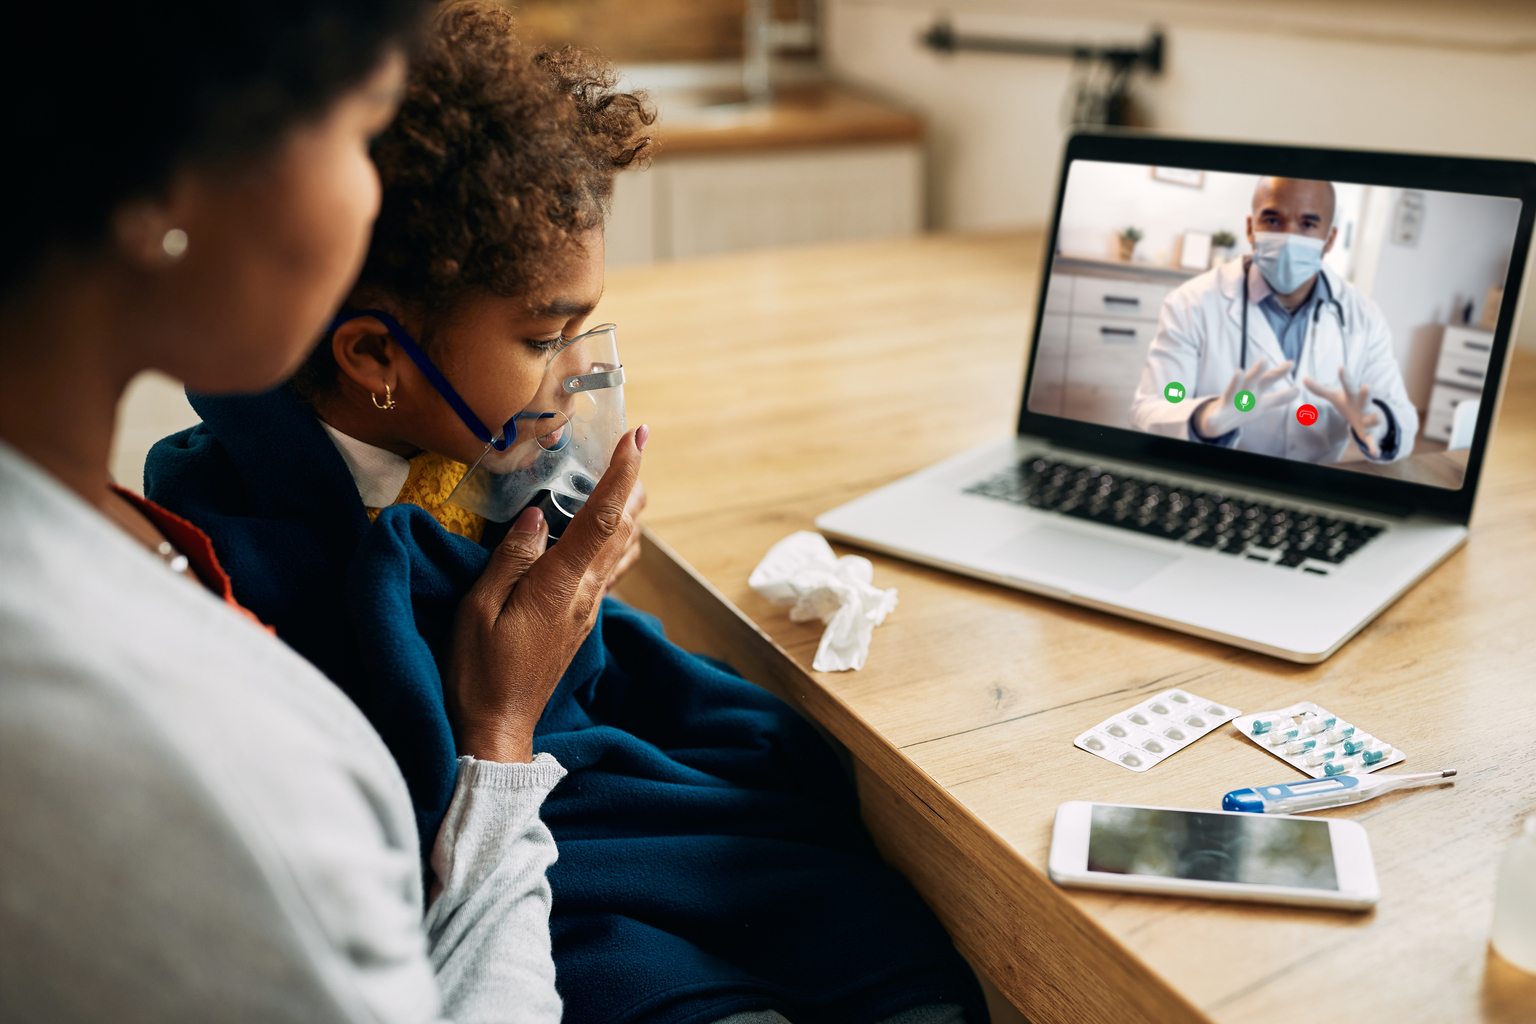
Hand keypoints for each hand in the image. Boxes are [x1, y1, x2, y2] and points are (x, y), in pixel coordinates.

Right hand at [445, 424, 647, 762]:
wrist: (496, 726)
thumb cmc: (478, 670)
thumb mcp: (480, 609)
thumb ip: (512, 558)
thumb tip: (538, 515)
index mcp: (560, 585)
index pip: (601, 518)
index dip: (621, 474)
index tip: (637, 437)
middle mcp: (584, 593)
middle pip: (623, 529)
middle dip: (634, 484)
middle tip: (638, 445)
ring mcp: (587, 608)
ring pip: (622, 549)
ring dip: (630, 511)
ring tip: (631, 478)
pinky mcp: (580, 619)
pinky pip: (609, 569)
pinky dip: (616, 538)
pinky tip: (610, 532)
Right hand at [1193, 359, 1298, 439]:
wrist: (1216, 420)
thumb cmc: (1242, 408)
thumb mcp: (1263, 404)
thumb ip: (1279, 397)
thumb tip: (1298, 390)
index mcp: (1255, 392)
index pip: (1268, 380)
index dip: (1279, 372)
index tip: (1292, 363)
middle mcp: (1242, 393)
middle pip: (1252, 381)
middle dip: (1258, 372)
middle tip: (1264, 360)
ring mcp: (1229, 402)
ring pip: (1232, 391)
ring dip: (1236, 382)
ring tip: (1239, 372)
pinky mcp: (1217, 414)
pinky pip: (1215, 417)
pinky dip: (1214, 417)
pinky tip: (1212, 418)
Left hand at [1305, 366, 1382, 457]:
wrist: (1371, 420)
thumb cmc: (1351, 405)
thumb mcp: (1336, 397)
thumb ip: (1321, 389)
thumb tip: (1304, 378)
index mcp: (1353, 397)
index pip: (1349, 385)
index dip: (1345, 377)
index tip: (1341, 367)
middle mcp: (1364, 406)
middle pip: (1365, 399)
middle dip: (1366, 394)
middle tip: (1367, 386)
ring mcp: (1369, 420)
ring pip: (1373, 419)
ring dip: (1375, 419)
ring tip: (1378, 417)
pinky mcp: (1371, 434)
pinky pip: (1373, 441)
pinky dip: (1374, 447)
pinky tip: (1375, 454)